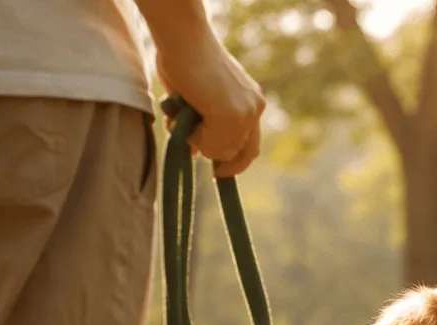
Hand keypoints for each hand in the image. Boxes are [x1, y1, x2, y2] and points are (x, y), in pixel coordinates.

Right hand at [154, 25, 265, 177]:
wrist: (182, 38)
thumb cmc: (183, 60)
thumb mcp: (198, 101)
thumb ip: (205, 125)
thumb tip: (197, 154)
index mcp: (251, 102)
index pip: (250, 146)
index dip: (234, 162)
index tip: (218, 173)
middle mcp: (254, 107)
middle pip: (239, 153)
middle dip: (212, 153)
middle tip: (189, 144)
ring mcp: (246, 112)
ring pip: (221, 151)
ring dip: (196, 139)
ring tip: (182, 112)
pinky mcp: (232, 114)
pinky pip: (209, 145)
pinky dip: (191, 134)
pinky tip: (185, 110)